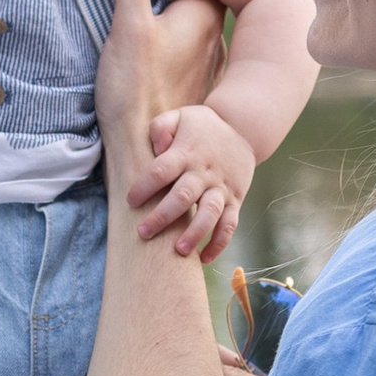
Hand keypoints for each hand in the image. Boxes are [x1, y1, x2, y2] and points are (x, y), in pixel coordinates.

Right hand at [91, 0, 226, 150]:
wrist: (143, 156)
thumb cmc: (136, 92)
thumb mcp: (127, 24)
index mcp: (204, 17)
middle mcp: (215, 41)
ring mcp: (208, 69)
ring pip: (193, 29)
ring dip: (175, 20)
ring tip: (146, 14)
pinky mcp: (195, 92)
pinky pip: (187, 57)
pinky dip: (173, 49)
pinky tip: (151, 56)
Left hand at [131, 104, 253, 262]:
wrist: (244, 129)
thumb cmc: (202, 127)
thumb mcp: (180, 116)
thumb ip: (161, 128)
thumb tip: (156, 149)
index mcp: (186, 153)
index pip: (161, 171)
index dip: (144, 186)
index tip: (130, 201)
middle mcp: (204, 173)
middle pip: (183, 196)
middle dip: (162, 217)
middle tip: (144, 232)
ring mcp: (221, 188)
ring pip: (210, 214)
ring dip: (195, 234)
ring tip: (179, 251)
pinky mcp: (235, 200)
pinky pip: (229, 225)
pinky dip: (219, 243)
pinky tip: (204, 259)